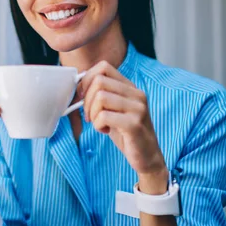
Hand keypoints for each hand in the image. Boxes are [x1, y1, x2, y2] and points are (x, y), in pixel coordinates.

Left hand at [79, 61, 167, 188]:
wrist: (147, 158)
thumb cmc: (127, 134)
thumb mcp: (114, 110)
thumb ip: (102, 95)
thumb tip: (78, 85)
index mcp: (130, 88)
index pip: (104, 67)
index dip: (87, 80)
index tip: (82, 96)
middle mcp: (136, 94)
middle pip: (99, 81)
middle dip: (86, 100)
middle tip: (89, 116)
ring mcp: (137, 108)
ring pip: (100, 97)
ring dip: (92, 114)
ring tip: (98, 124)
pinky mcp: (134, 124)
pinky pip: (104, 116)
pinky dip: (98, 125)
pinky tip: (105, 131)